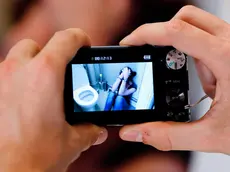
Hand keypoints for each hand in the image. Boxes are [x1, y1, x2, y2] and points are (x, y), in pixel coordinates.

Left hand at [0, 29, 106, 171]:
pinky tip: (22, 103)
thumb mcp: (72, 142)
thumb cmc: (35, 159)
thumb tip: (98, 130)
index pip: (66, 39)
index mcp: (45, 75)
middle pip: (35, 45)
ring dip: (29, 67)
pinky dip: (14, 82)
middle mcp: (18, 71)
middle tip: (59, 72)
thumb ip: (89, 130)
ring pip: (14, 59)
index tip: (84, 46)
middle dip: (49, 53)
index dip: (80, 38)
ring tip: (39, 90)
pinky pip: (2, 77)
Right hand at [119, 5, 229, 153]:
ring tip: (205, 86)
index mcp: (227, 58)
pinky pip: (211, 41)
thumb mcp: (213, 135)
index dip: (145, 34)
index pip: (175, 32)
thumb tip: (136, 132)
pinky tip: (215, 84)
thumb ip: (168, 136)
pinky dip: (202, 59)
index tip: (130, 43)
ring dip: (188, 55)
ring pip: (198, 29)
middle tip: (158, 59)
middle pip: (185, 18)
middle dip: (163, 37)